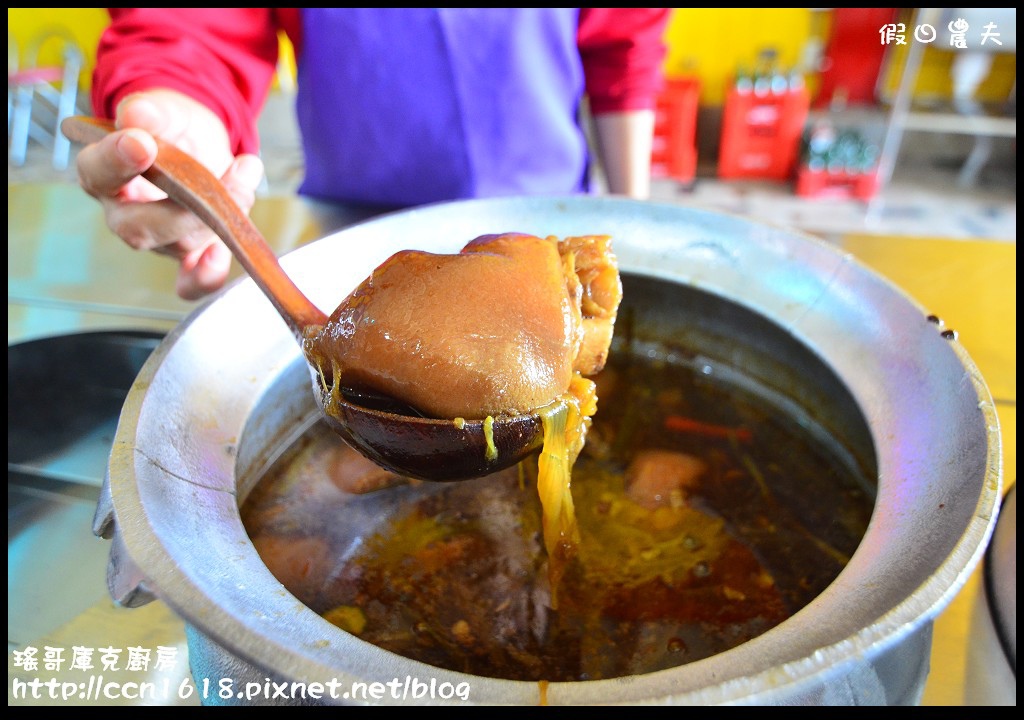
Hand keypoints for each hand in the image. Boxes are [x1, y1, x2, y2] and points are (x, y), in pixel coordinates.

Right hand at [73, 89, 265, 298]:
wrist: (199, 142)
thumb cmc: (172, 126)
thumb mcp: (163, 109)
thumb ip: (149, 111)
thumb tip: (136, 116)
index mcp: (102, 172)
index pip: (98, 173)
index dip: (117, 161)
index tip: (141, 144)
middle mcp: (123, 213)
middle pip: (141, 226)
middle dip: (186, 207)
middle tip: (227, 177)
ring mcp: (157, 238)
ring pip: (180, 244)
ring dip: (220, 216)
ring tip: (244, 178)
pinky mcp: (188, 254)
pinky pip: (190, 282)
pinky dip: (205, 277)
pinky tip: (220, 255)